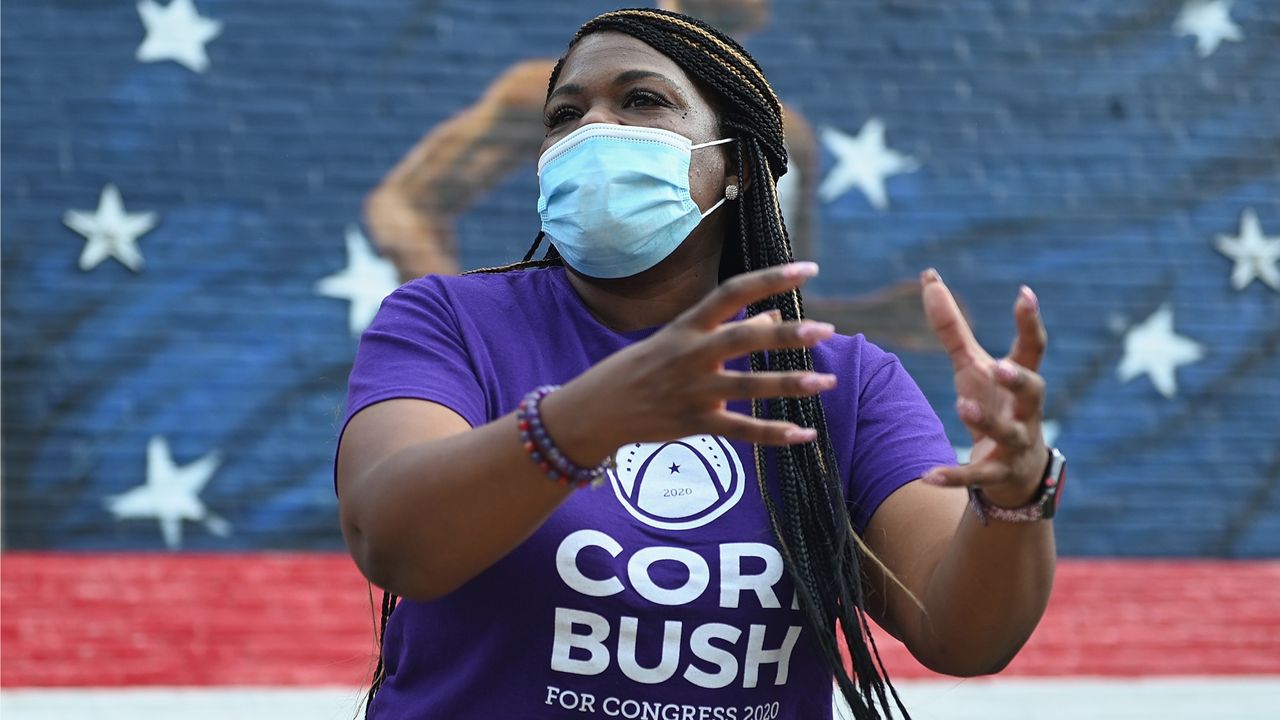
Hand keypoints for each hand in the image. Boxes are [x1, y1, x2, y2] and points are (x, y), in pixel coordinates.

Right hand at [551, 262, 838, 456]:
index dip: (770, 279)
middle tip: (826, 329)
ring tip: (826, 381)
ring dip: (789, 384)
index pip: (732, 292)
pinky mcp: (694, 424)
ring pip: (748, 387)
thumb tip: (775, 317)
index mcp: (687, 326)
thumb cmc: (641, 367)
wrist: (596, 410)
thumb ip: (725, 328)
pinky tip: (804, 434)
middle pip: (744, 339)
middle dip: (787, 335)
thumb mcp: (677, 338)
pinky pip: (741, 431)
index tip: (808, 269)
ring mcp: (692, 391)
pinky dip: (774, 434)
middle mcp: (691, 354)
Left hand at [918, 269, 1048, 507]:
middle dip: (1020, 378)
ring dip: (986, 420)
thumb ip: (951, 326)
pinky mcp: (998, 474)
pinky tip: (927, 474)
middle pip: (1034, 390)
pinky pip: (976, 475)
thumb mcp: (972, 366)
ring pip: (1008, 432)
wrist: (1013, 475)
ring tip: (962, 406)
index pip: (1032, 347)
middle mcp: (1026, 410)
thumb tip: (929, 276)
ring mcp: (1016, 443)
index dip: (1030, 321)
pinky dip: (953, 475)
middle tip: (1001, 366)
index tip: (1025, 293)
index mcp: (1019, 379)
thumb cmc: (994, 405)